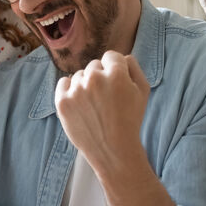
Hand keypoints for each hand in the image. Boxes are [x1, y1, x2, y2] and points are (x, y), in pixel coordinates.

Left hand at [54, 51, 149, 171]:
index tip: (116, 84)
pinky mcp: (62, 102)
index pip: (111, 56)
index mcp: (116, 74)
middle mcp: (94, 79)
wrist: (113, 150)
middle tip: (106, 98)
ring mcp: (76, 90)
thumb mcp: (143, 91)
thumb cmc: (130, 120)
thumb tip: (121, 56)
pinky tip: (79, 102)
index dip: (115, 69)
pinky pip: (63, 82)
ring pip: (79, 75)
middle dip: (100, 77)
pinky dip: (69, 89)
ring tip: (94, 106)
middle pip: (94, 65)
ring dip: (85, 85)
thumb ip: (133, 67)